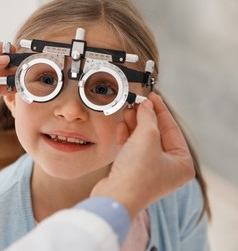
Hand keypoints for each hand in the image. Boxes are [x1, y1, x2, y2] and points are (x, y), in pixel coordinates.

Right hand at [91, 92, 194, 218]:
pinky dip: (127, 137)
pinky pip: (132, 150)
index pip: (172, 129)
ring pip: (143, 141)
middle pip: (157, 134)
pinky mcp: (133, 172)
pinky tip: (122, 125)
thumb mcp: (147, 138)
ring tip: (128, 111)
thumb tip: (147, 106)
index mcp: (181, 163)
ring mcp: (150, 171)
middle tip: (137, 103)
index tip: (152, 97)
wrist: (115, 198)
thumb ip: (148, 118)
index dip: (161, 110)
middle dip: (145, 117)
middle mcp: (168, 168)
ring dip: (135, 125)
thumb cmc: (136, 175)